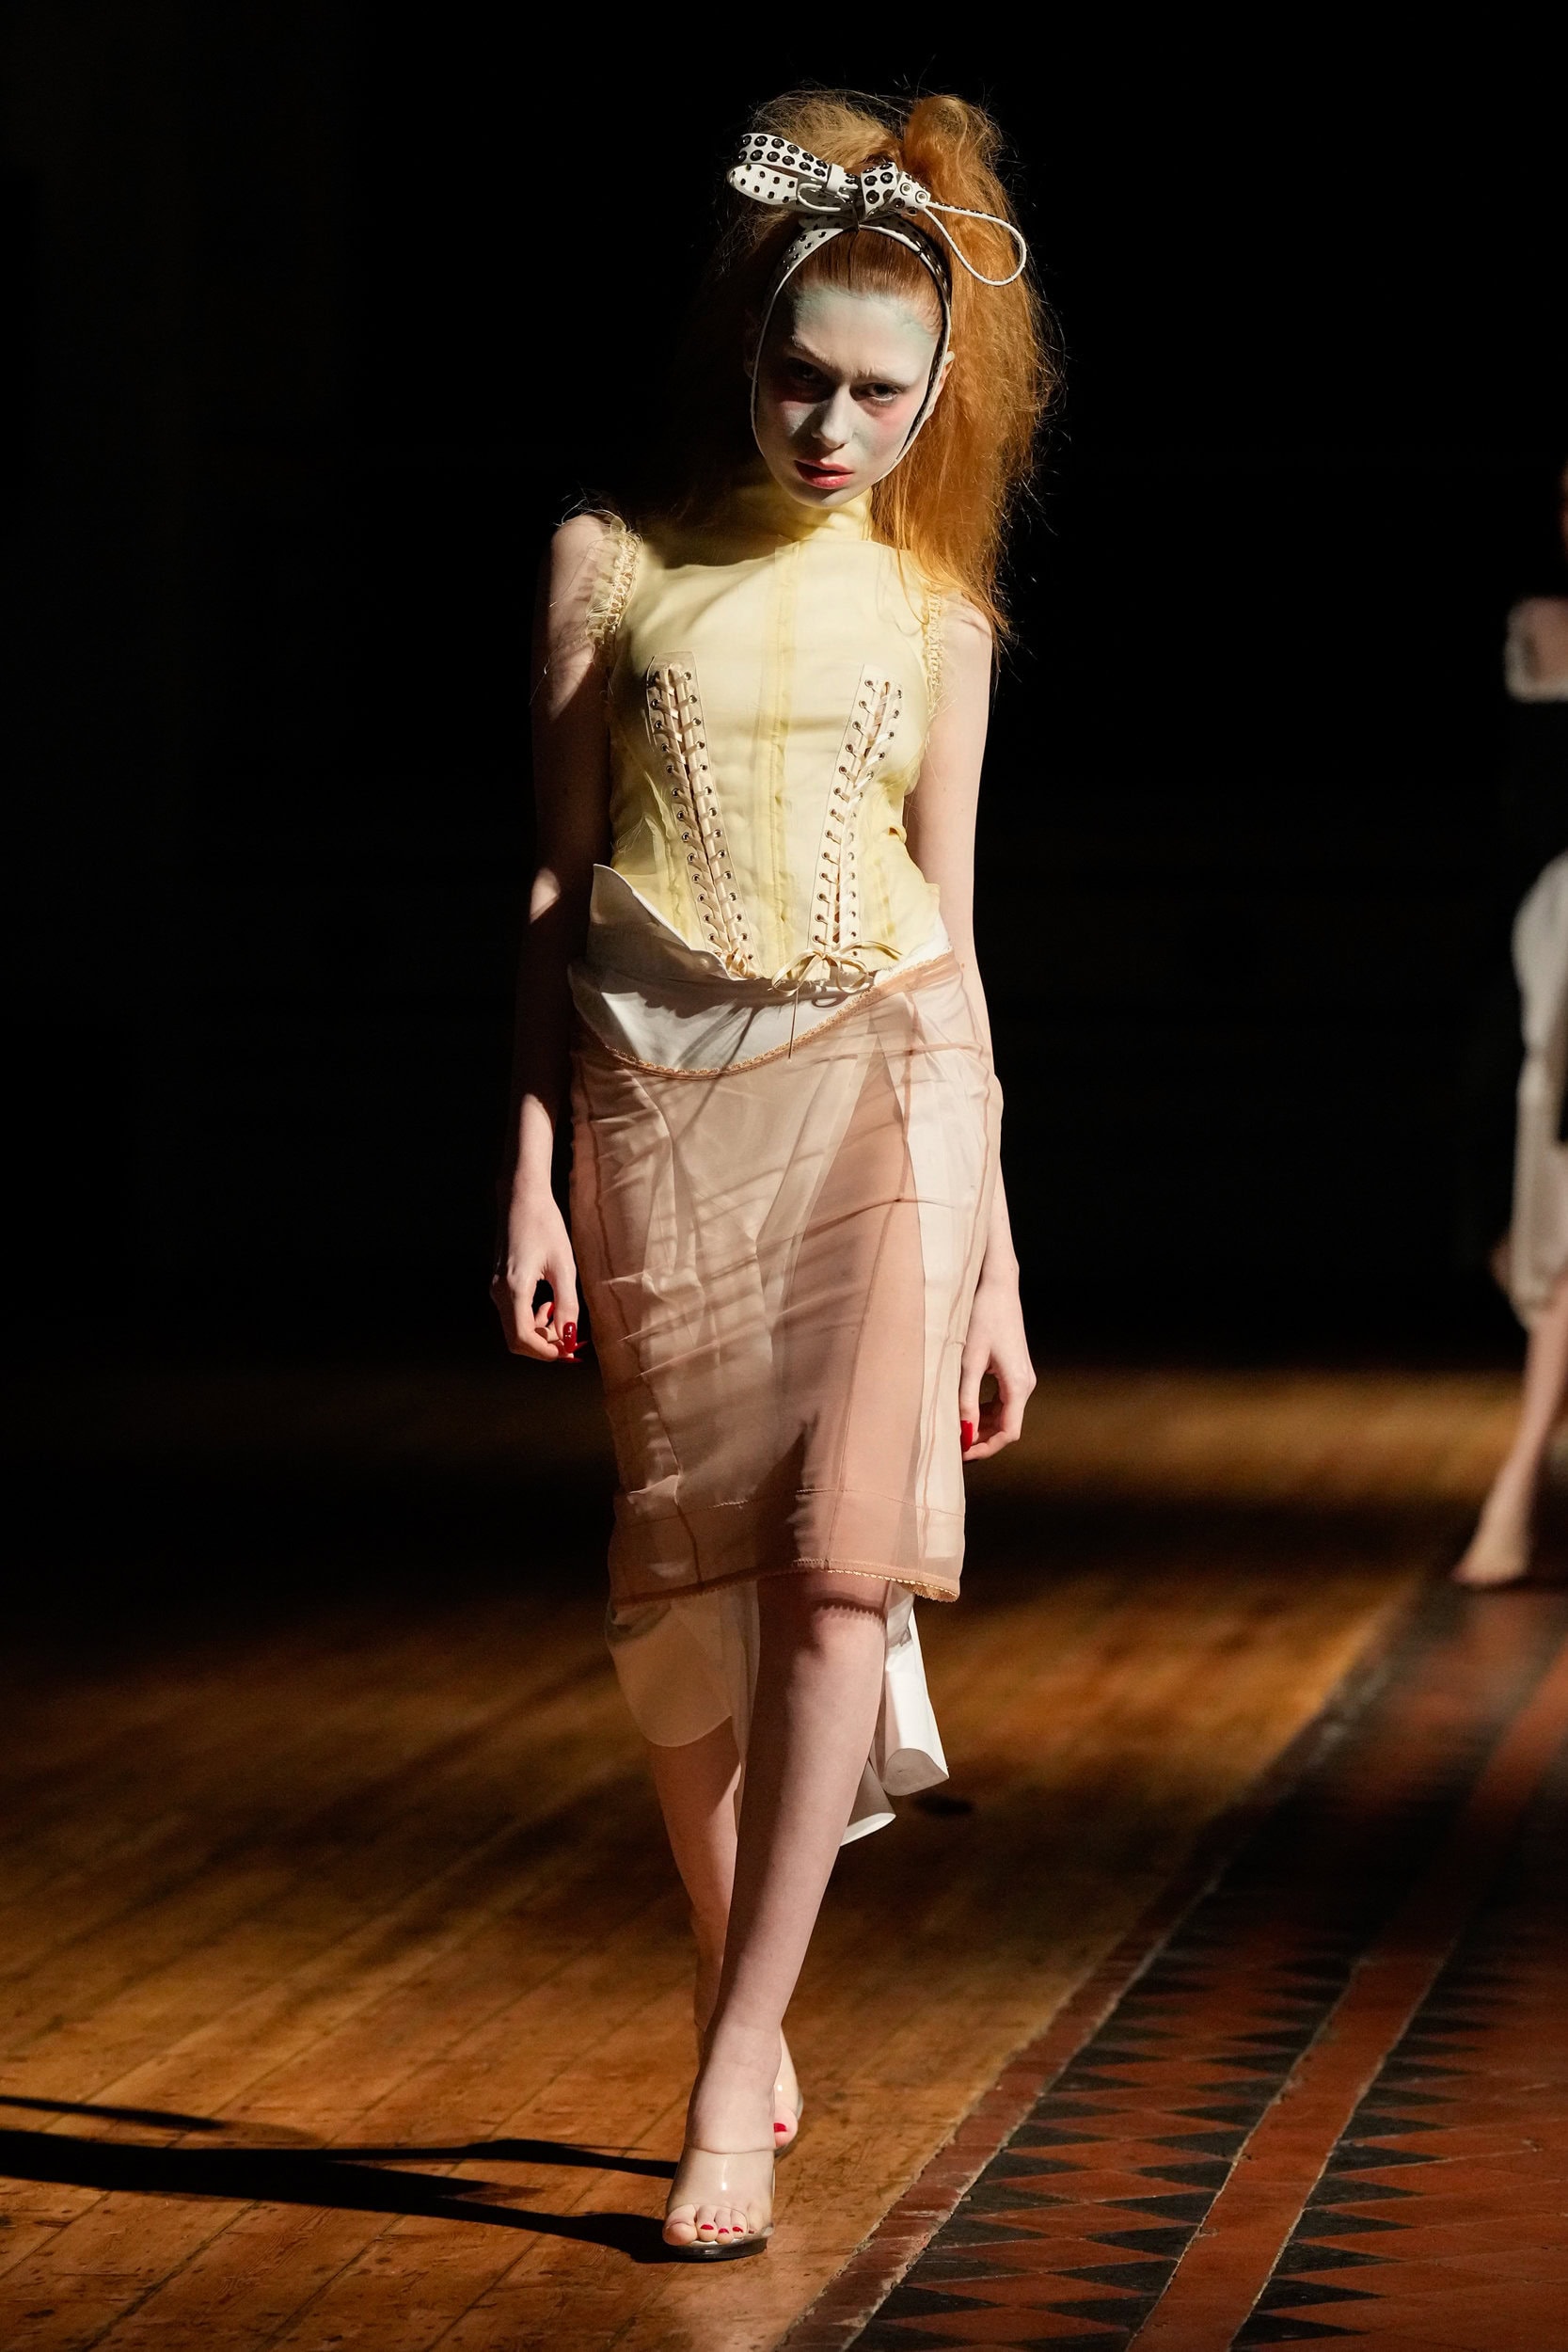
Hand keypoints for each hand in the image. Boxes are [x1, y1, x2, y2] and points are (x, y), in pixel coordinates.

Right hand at [492, 1185, 579, 1361]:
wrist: (521, 1199)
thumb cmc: (545, 1226)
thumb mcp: (563, 1266)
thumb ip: (566, 1305)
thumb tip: (569, 1337)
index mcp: (514, 1289)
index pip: (523, 1339)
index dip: (546, 1352)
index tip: (569, 1352)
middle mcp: (499, 1293)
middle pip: (517, 1340)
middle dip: (544, 1345)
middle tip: (571, 1341)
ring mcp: (496, 1289)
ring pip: (515, 1328)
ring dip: (540, 1332)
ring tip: (561, 1316)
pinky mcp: (499, 1285)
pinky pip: (513, 1314)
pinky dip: (532, 1319)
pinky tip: (549, 1305)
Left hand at [959, 1267, 1033, 1459]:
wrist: (997, 1285)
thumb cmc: (982, 1317)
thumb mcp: (969, 1361)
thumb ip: (966, 1398)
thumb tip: (963, 1433)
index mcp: (1018, 1385)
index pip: (1008, 1433)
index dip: (986, 1448)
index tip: (962, 1454)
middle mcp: (1025, 1383)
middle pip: (1007, 1426)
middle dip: (982, 1439)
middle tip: (953, 1445)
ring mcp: (1022, 1376)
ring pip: (1004, 1414)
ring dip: (982, 1425)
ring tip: (955, 1428)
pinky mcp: (1015, 1369)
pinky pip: (1002, 1400)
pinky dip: (985, 1409)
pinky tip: (964, 1408)